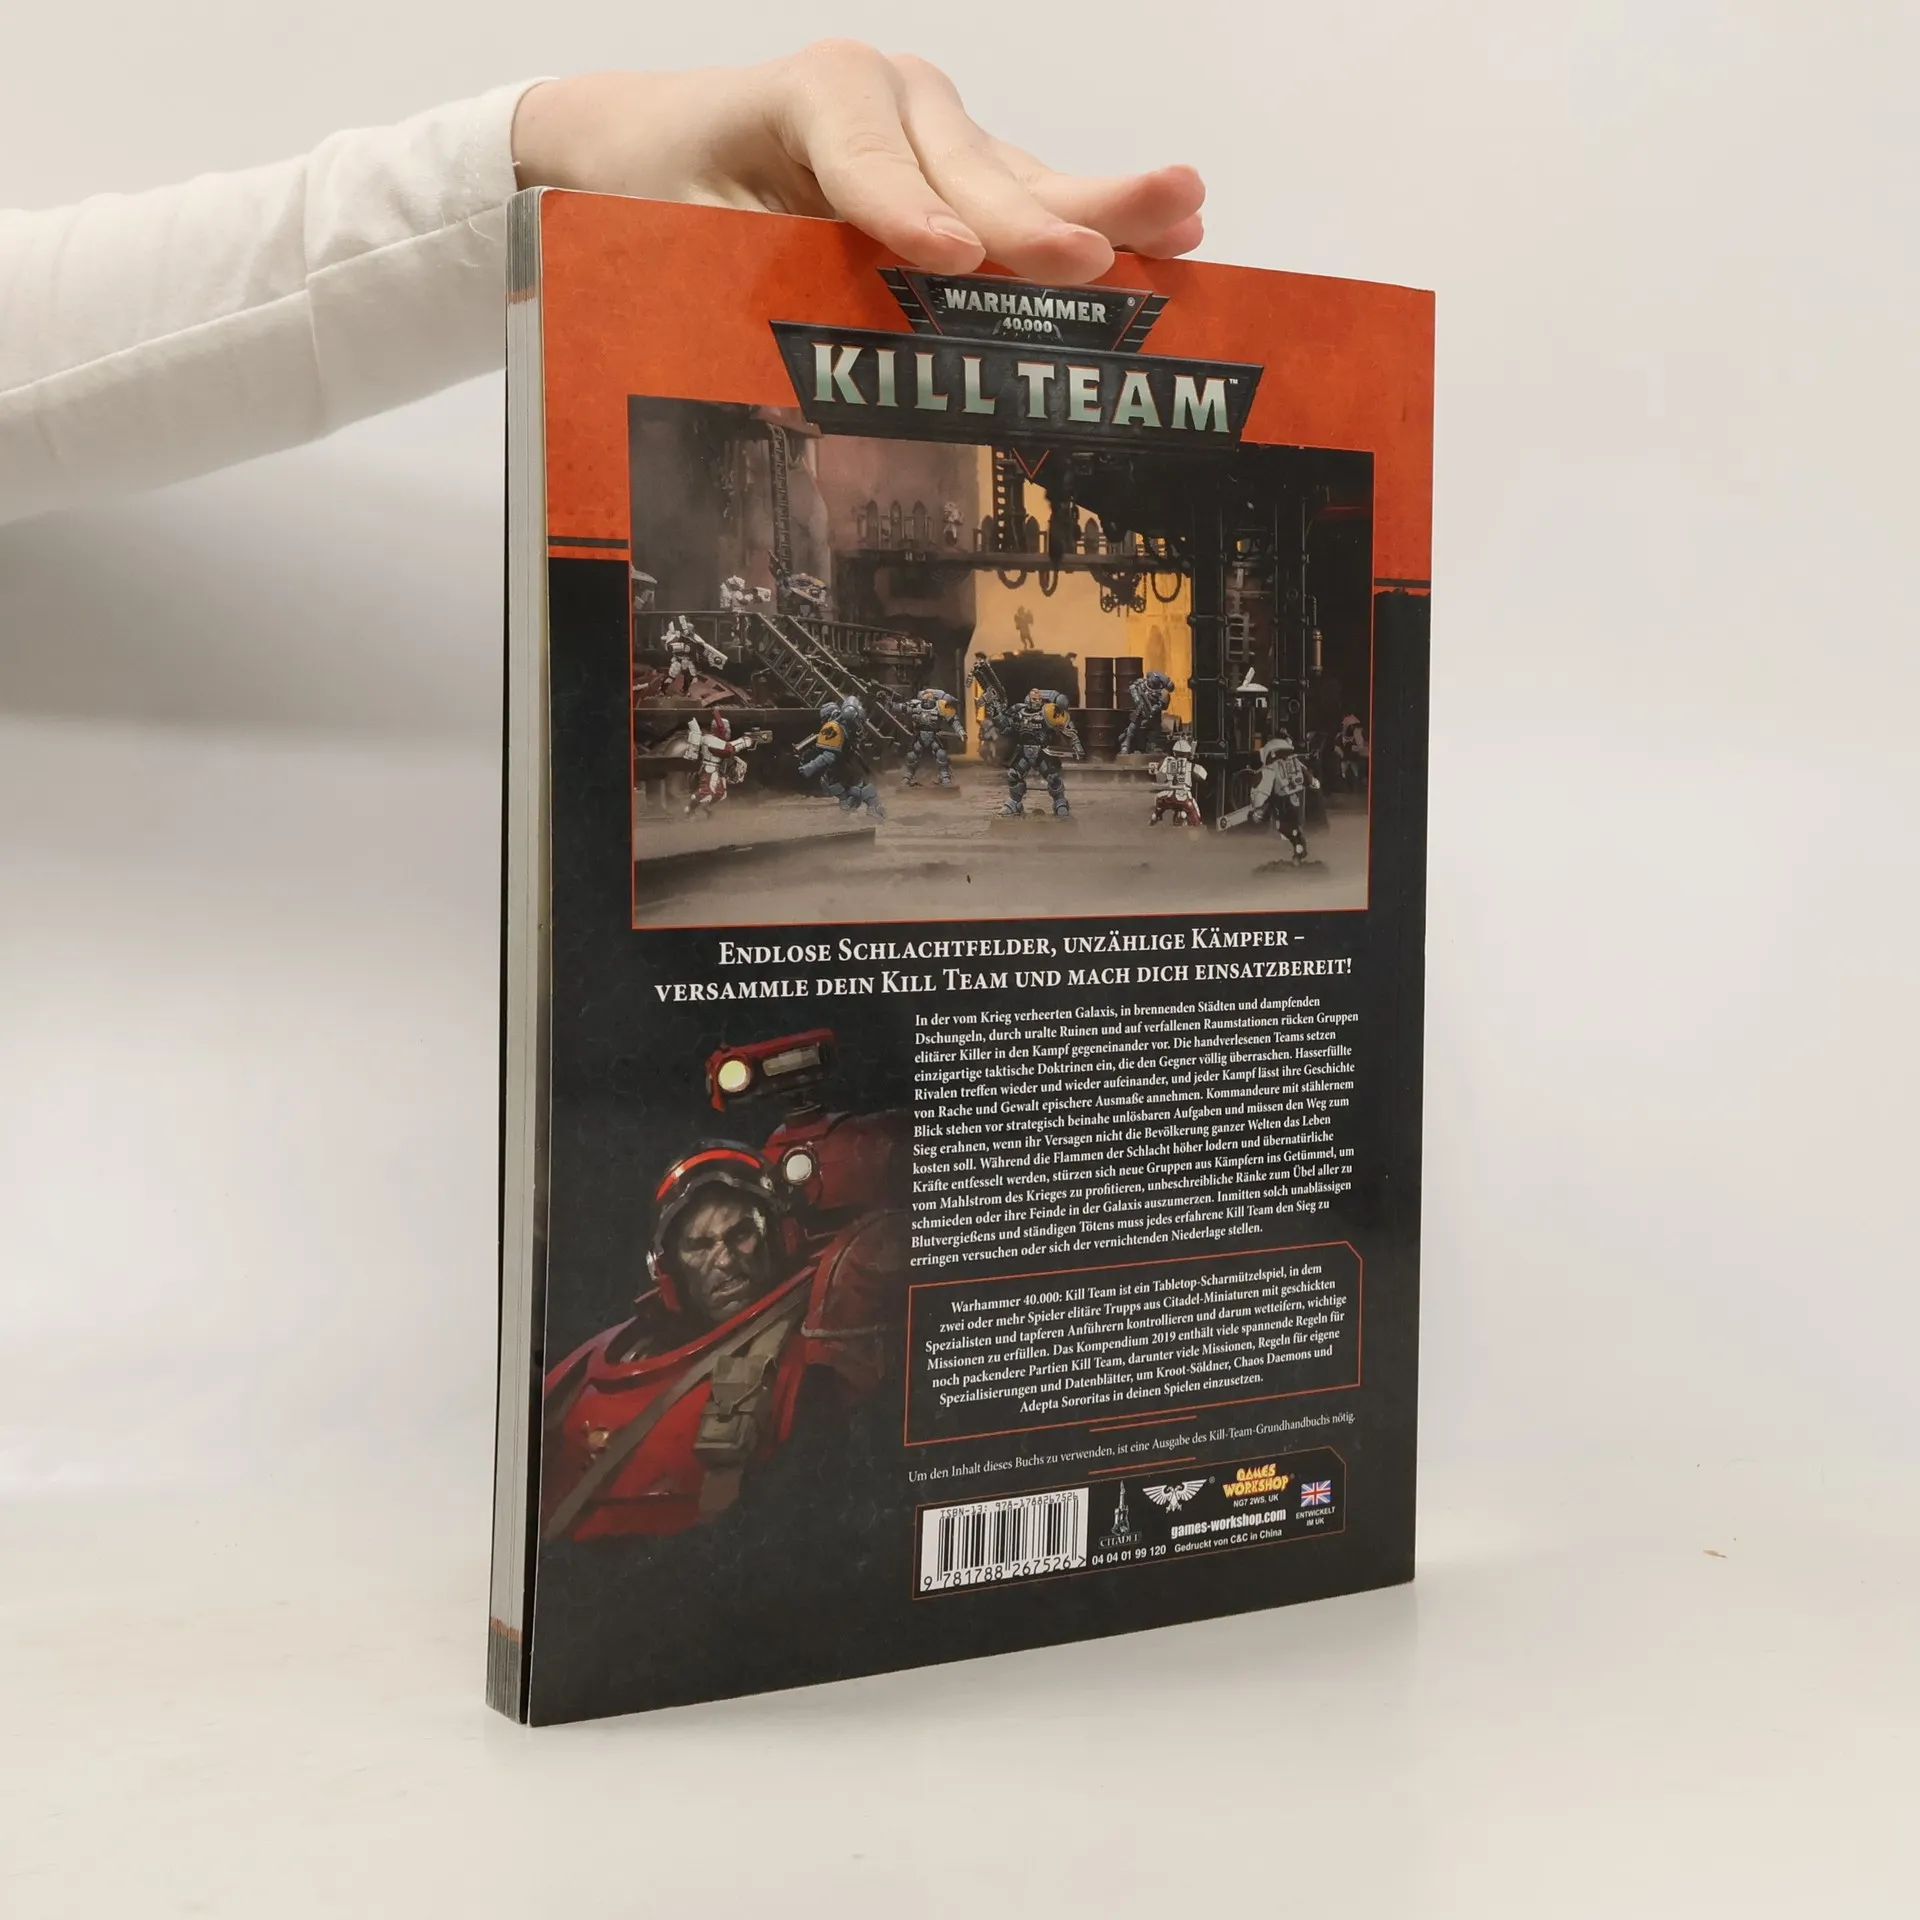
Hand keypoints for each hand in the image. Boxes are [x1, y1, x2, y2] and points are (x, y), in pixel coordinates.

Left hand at [511, 42, 1204, 284]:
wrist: (655, 138)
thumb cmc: (670, 189)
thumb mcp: (683, 235)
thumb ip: (745, 277)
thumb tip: (791, 374)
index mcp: (810, 96)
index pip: (866, 165)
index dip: (905, 215)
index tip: (948, 259)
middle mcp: (889, 93)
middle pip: (966, 171)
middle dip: (1027, 223)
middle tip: (1087, 261)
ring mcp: (937, 124)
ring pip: (1019, 179)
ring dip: (1102, 207)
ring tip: (1181, 211)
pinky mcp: (966, 162)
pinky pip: (1034, 195)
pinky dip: (1099, 217)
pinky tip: (1176, 227)